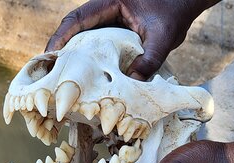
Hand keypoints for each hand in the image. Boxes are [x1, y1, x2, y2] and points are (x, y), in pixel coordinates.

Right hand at [46, 0, 220, 79]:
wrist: (183, 6)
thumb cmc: (173, 13)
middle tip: (53, 72)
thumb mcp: (162, 37)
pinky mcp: (117, 33)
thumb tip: (133, 84)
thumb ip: (149, 60)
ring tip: (66, 78)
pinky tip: (92, 76)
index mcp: (110, 3)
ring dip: (77, 56)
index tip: (50, 55)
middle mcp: (106, 12)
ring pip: (87, 39)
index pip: (77, 19)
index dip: (61, 37)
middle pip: (76, 30)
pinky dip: (94, 60)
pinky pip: (101, 46)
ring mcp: (111, 23)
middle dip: (63, 50)